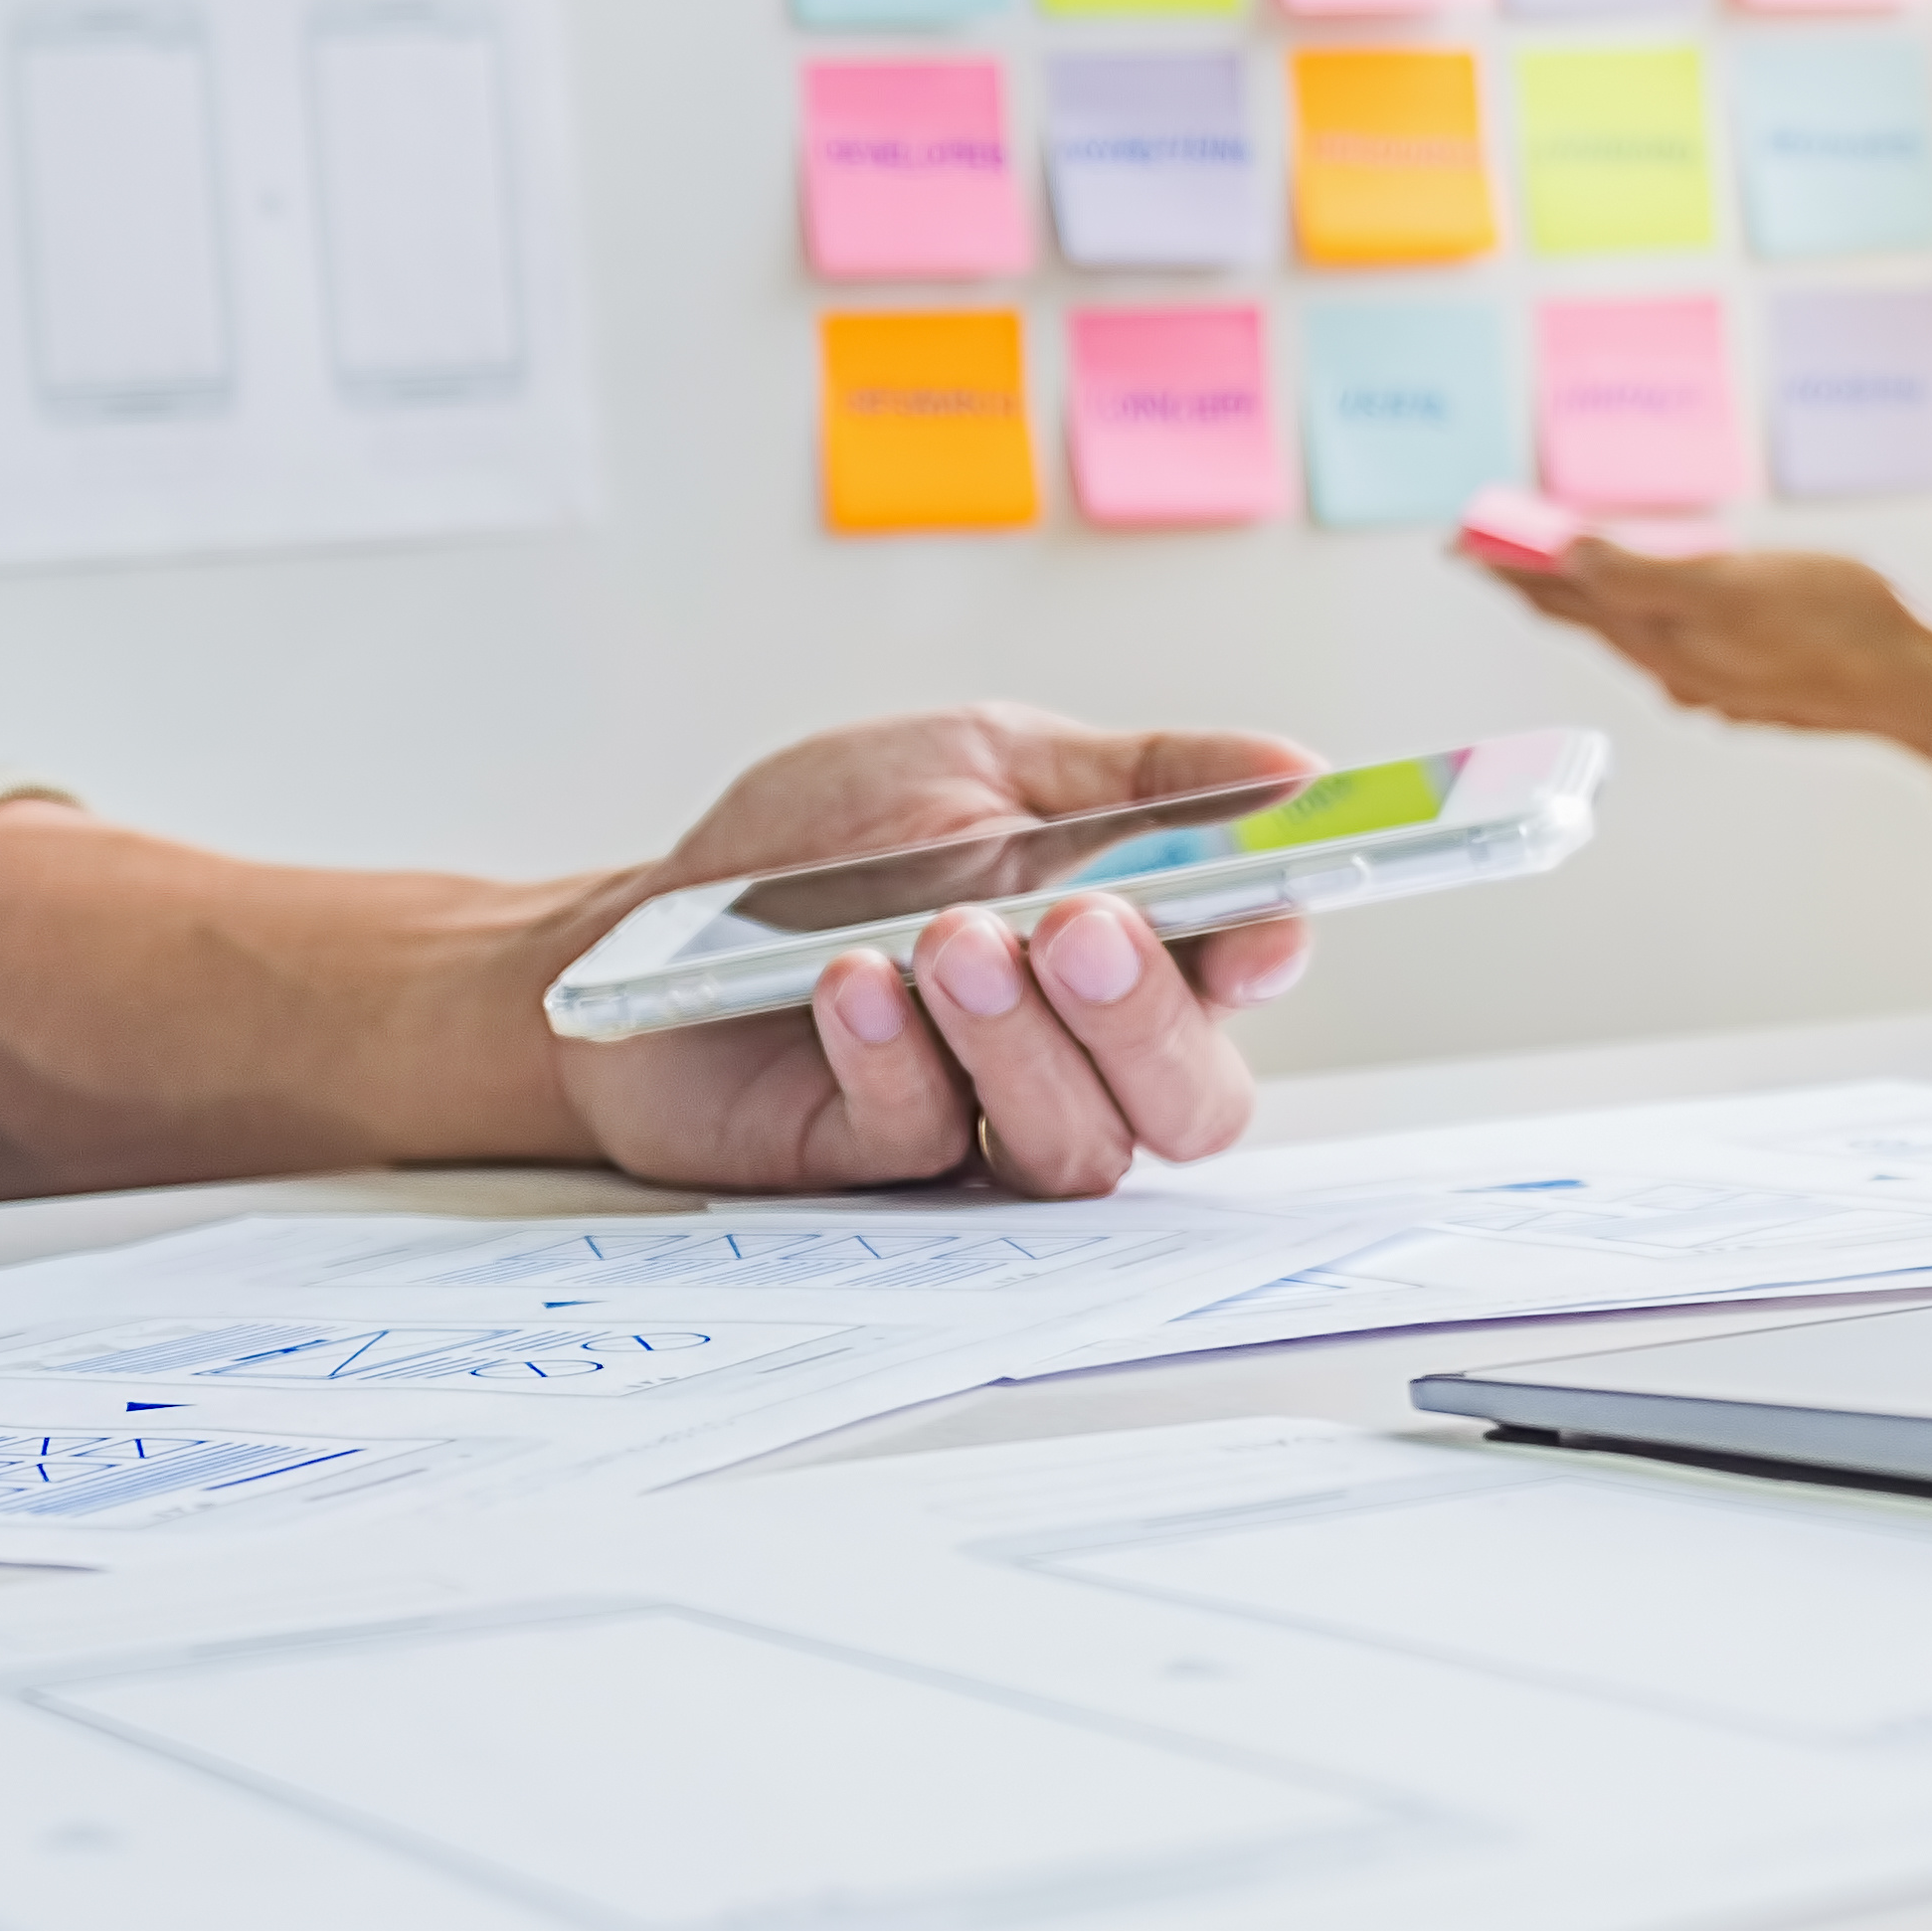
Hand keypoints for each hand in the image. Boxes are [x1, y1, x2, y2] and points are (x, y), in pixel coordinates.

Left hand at [550, 705, 1322, 1201]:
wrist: (638, 927)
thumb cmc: (809, 851)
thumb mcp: (983, 764)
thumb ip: (1141, 779)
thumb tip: (1293, 771)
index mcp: (1122, 954)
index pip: (1241, 984)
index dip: (1265, 958)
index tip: (1252, 925)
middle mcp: (1070, 1055)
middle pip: (1189, 1101)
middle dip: (1149, 1018)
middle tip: (1081, 929)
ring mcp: (977, 1121)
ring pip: (1074, 1142)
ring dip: (1021, 1037)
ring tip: (948, 941)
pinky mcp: (874, 1167)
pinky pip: (922, 1137)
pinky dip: (896, 1055)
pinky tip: (851, 982)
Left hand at [1485, 541, 1931, 747]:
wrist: (1914, 687)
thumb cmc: (1837, 625)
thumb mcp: (1734, 583)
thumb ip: (1643, 573)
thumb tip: (1569, 555)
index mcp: (1661, 636)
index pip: (1562, 597)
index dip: (1509, 567)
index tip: (1462, 544)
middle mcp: (1675, 664)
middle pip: (1587, 617)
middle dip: (1536, 582)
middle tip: (1489, 554)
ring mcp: (1712, 677)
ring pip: (1630, 635)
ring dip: (1587, 601)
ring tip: (1552, 578)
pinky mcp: (1749, 680)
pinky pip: (1676, 645)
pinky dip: (1648, 620)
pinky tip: (1657, 615)